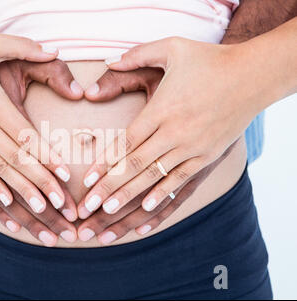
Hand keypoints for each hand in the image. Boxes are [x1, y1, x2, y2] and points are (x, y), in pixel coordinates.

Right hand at [0, 59, 82, 244]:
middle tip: (61, 204)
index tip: (65, 174)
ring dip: (21, 193)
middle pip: (16, 160)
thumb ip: (25, 47)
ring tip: (41, 211)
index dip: (47, 156)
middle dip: (41, 183)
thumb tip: (55, 50)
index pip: (25, 136)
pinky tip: (8, 205)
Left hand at [79, 37, 264, 217]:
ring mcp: (194, 147)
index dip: (105, 162)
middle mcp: (176, 132)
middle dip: (109, 188)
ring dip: (130, 197)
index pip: (127, 141)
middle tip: (87, 206)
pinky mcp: (209, 156)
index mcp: (163, 108)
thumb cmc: (209, 60)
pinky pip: (182, 180)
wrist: (254, 75)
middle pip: (136, 165)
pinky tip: (147, 209)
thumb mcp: (172, 48)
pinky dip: (163, 195)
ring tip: (108, 213)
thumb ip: (137, 55)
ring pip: (155, 177)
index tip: (87, 180)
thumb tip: (107, 61)